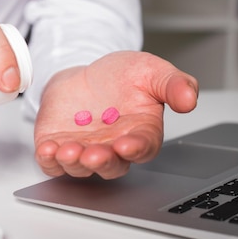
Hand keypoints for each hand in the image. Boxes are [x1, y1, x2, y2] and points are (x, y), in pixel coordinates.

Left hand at [34, 51, 197, 178]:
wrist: (84, 73)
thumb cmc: (120, 77)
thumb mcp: (151, 70)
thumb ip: (173, 84)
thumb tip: (190, 98)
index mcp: (140, 133)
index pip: (142, 148)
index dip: (135, 149)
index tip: (127, 144)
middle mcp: (112, 148)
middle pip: (110, 165)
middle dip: (102, 162)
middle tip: (94, 154)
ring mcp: (85, 150)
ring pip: (80, 168)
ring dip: (74, 163)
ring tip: (69, 151)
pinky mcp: (58, 148)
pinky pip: (53, 163)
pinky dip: (49, 161)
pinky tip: (47, 150)